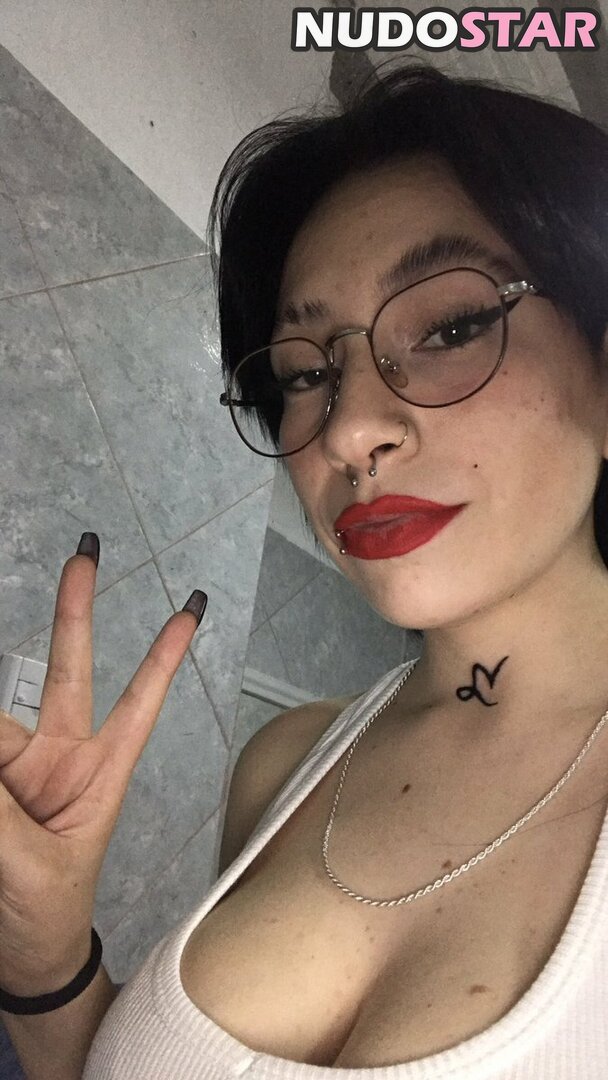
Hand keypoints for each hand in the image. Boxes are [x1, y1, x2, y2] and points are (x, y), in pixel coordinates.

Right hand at [0, 534, 206, 993]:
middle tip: (87, 554)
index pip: (138, 702)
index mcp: (101, 772)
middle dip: (77, 611)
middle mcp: (62, 756)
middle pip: (69, 671)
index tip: (191, 611)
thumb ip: (1, 800)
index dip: (162, 658)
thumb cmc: (48, 913)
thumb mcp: (31, 861)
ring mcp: (20, 767)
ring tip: (16, 808)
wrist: (22, 957)